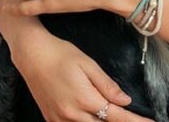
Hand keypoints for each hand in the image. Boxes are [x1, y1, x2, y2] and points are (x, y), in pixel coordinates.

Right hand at [11, 34, 155, 121]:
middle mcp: (72, 114)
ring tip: (118, 117)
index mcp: (85, 99)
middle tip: (138, 121)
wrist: (31, 55)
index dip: (135, 121)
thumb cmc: (60, 54)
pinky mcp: (50, 119)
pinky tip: (92, 118)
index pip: (117, 117)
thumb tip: (125, 101)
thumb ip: (107, 85)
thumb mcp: (88, 64)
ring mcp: (59, 119)